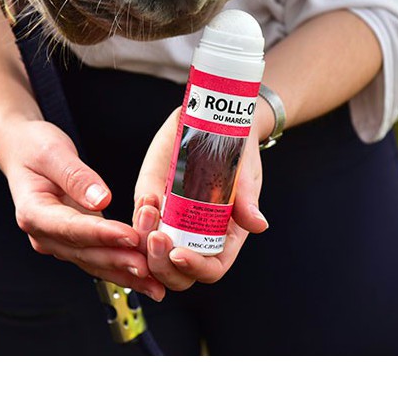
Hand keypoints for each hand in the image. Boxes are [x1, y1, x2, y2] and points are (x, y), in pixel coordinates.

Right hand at [0, 118, 166, 300]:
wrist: (22, 150)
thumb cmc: (35, 146)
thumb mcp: (54, 152)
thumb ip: (77, 176)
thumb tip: (102, 200)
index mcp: (32, 212)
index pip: (71, 228)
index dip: (102, 234)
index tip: (130, 235)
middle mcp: (43, 234)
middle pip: (84, 253)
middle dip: (118, 261)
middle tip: (150, 268)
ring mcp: (57, 241)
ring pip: (93, 262)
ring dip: (124, 274)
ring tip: (155, 284)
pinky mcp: (73, 241)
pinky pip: (98, 257)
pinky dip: (122, 267)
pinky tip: (147, 277)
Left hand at [132, 107, 269, 292]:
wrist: (221, 126)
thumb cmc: (239, 157)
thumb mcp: (246, 178)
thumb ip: (246, 202)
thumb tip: (258, 224)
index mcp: (223, 238)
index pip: (209, 269)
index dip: (194, 267)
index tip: (180, 255)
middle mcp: (194, 235)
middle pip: (173, 271)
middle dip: (160, 263)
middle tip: (157, 239)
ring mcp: (171, 220)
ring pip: (150, 250)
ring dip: (144, 240)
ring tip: (149, 212)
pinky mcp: (154, 200)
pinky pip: (140, 219)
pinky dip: (139, 215)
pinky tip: (146, 200)